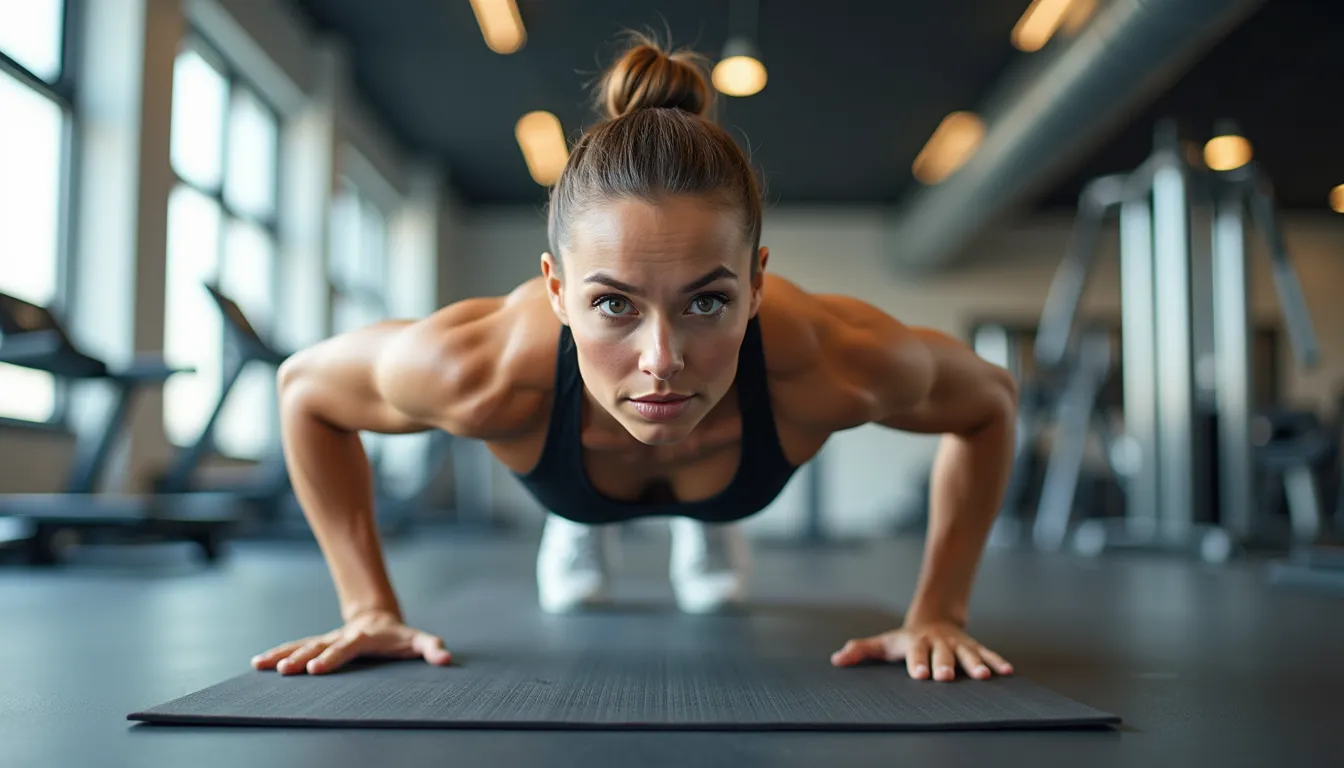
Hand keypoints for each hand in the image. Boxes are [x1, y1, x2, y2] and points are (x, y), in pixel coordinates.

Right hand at [251, 609, 452, 675]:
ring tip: (261, 664)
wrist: (379, 617)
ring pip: (302, 644)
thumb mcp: (417, 641)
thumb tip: (446, 657)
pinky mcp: (318, 643)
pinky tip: (258, 663)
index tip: (315, 668)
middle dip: (301, 657)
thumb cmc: (400, 636)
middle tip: (285, 670)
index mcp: (363, 637)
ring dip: (282, 654)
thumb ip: (431, 648)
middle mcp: (341, 636)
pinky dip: (277, 653)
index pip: (347, 647)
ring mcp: (327, 638)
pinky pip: (295, 647)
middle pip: (319, 645)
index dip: (332, 657)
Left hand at [829, 619, 1012, 681]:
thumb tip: (836, 659)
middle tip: (946, 677)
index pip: (915, 654)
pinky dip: (997, 662)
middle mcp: (938, 643)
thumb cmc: (905, 639)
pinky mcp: (974, 648)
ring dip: (976, 665)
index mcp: (916, 643)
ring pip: (967, 654)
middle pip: (942, 655)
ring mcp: (957, 645)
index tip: (920, 675)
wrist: (934, 618)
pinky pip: (987, 654)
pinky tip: (1006, 672)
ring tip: (983, 677)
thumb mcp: (883, 643)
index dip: (917, 663)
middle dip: (944, 665)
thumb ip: (860, 650)